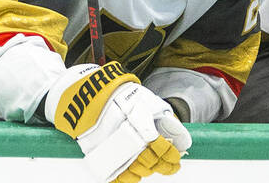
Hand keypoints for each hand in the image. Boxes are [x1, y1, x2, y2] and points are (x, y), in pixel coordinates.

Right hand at [45, 62, 191, 182]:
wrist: (87, 94)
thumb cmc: (119, 95)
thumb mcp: (146, 100)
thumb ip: (163, 118)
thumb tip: (180, 137)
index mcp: (141, 125)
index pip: (163, 148)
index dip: (172, 156)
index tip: (176, 158)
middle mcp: (128, 140)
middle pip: (151, 162)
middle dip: (163, 166)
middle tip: (169, 166)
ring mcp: (114, 150)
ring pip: (136, 171)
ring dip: (147, 171)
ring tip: (152, 166)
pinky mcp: (100, 156)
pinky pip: (117, 175)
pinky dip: (127, 177)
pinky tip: (134, 173)